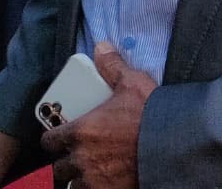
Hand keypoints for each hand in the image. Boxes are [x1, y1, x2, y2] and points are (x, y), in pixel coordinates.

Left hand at [40, 42, 154, 188]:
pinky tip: (103, 180)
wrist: (171, 145)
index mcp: (80, 132)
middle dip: (65, 161)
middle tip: (76, 154)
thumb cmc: (151, 114)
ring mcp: (93, 179)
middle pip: (58, 167)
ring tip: (90, 170)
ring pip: (72, 183)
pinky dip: (94, 187)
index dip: (53, 138)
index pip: (50, 140)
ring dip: (78, 177)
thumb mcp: (132, 83)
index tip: (60, 136)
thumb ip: (113, 66)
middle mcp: (81, 158)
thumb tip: (101, 47)